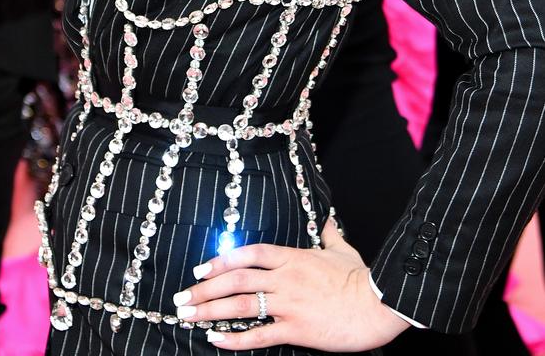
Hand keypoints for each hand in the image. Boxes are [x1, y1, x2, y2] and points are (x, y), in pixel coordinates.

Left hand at [175, 220, 408, 351]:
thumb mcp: (342, 248)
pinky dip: (234, 338)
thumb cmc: (360, 277)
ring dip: (209, 310)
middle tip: (181, 296)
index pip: (248, 253)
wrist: (377, 304)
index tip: (201, 267)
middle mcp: (284, 278)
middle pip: (235, 279)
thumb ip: (328, 234)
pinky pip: (258, 335)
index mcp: (292, 257)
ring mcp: (288, 303)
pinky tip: (215, 339)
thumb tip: (328, 220)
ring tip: (187, 315)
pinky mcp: (295, 329)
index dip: (221, 259)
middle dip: (204, 287)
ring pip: (239, 304)